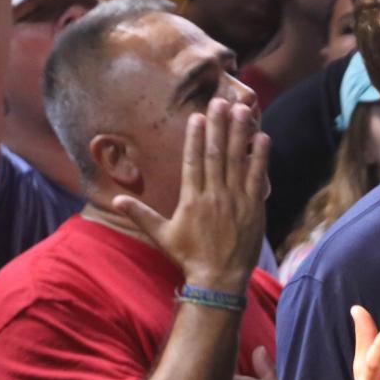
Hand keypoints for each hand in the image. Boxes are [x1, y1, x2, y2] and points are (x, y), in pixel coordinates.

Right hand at [112, 98, 267, 293]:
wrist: (219, 279)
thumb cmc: (188, 257)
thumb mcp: (161, 235)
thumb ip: (140, 214)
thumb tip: (116, 199)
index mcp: (191, 199)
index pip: (192, 160)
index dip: (195, 136)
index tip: (197, 115)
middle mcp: (214, 195)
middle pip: (216, 153)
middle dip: (218, 125)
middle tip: (220, 101)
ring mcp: (236, 200)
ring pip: (238, 160)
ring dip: (239, 133)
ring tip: (241, 110)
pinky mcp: (255, 207)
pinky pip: (259, 177)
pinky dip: (260, 156)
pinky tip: (263, 136)